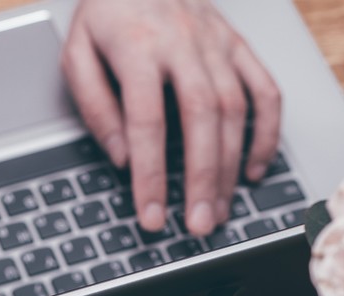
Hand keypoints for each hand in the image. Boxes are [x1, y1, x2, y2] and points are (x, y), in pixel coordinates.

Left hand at [61, 0, 280, 234]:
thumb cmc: (106, 12)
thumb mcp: (76, 53)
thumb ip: (94, 106)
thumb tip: (123, 157)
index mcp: (138, 46)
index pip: (146, 123)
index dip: (150, 176)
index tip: (152, 216)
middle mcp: (184, 43)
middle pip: (201, 119)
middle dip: (203, 179)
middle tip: (199, 225)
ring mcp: (217, 43)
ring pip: (236, 110)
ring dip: (231, 167)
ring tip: (219, 210)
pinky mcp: (237, 45)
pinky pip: (264, 90)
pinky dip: (267, 132)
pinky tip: (254, 169)